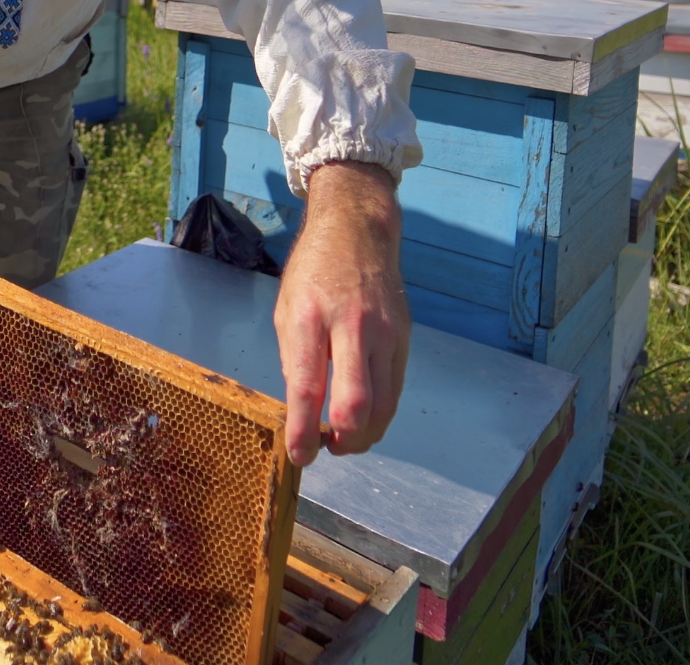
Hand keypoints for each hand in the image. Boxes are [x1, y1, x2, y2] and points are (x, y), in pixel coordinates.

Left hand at [274, 161, 409, 466]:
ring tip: (343, 440)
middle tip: (327, 448)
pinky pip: (395, 390)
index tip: (300, 457)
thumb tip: (303, 410)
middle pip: (357, 403)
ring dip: (365, 435)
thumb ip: (294, 360)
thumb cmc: (313, 273)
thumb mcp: (286, 310)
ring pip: (384, 406)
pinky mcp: (403, 339)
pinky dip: (380, 414)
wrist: (358, 233)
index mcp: (310, 320)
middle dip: (344, 441)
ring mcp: (384, 334)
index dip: (303, 431)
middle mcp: (352, 328)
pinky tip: (364, 418)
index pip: (308, 389)